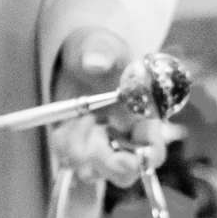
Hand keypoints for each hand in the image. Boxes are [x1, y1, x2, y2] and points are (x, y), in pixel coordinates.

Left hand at [48, 27, 173, 186]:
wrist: (75, 60)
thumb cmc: (98, 51)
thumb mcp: (100, 44)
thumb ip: (101, 51)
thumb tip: (95, 62)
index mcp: (144, 118)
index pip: (154, 150)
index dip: (145, 157)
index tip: (125, 155)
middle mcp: (125, 140)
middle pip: (126, 173)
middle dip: (106, 162)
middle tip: (92, 131)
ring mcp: (100, 149)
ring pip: (93, 172)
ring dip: (79, 148)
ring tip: (78, 118)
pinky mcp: (77, 151)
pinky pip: (67, 160)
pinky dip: (63, 144)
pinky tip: (65, 123)